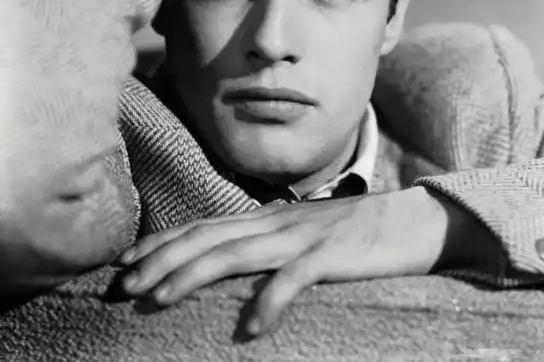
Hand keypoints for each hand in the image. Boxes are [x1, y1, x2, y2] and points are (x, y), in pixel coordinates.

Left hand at [117, 186, 475, 335]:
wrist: (415, 219)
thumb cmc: (357, 233)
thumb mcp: (305, 234)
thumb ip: (272, 243)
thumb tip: (237, 259)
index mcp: (269, 218)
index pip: (205, 224)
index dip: (164, 241)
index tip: (128, 260)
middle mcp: (278, 222)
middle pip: (210, 236)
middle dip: (163, 258)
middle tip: (125, 283)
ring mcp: (304, 237)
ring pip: (238, 252)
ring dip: (195, 274)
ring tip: (160, 298)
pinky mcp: (333, 255)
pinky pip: (296, 279)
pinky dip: (272, 301)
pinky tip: (252, 329)